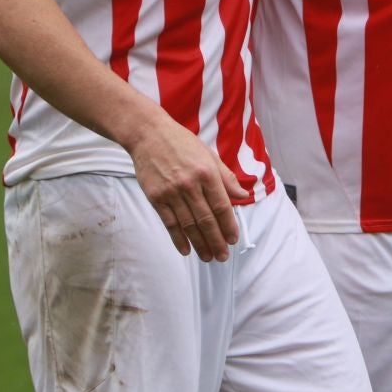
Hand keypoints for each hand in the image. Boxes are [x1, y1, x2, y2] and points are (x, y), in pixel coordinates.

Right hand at [129, 117, 241, 262]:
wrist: (149, 134)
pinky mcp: (156, 197)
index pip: (222, 206)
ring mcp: (171, 192)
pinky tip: (186, 250)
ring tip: (208, 257)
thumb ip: (226, 177)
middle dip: (216, 241)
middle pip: (206, 220)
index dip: (228, 226)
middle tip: (222, 256)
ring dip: (200, 244)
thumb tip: (242, 195)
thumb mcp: (209, 155)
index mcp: (207, 173)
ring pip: (188, 225)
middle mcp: (190, 184)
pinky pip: (169, 223)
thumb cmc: (182, 143)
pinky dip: (178, 239)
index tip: (233, 240)